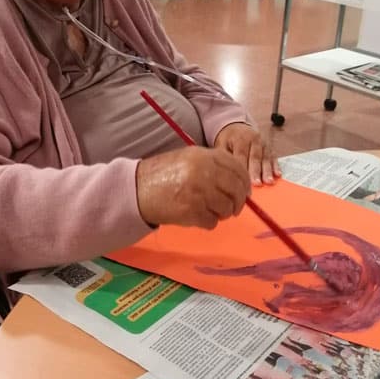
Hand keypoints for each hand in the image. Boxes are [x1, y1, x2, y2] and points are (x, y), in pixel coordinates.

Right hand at [136, 146, 250, 229]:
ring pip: (226, 208)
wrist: (135, 189)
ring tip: (208, 211)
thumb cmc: (161, 175)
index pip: (238, 168)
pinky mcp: (191, 211)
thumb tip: (239, 182)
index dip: (244, 182)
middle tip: (232, 208)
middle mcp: (204, 171)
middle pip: (236, 190)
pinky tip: (195, 216)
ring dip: (221, 214)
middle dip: (238, 202)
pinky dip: (207, 222)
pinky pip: (211, 222)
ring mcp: (199, 191)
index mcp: (204, 156)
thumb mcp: (187, 159)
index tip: (244, 192)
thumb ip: (212, 165)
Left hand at [213, 123, 280, 185]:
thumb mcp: (221, 144)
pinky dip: (276, 166)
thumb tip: (220, 170)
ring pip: (266, 158)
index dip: (242, 169)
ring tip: (268, 182)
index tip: (241, 182)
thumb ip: (223, 156)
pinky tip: (277, 175)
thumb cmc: (228, 139)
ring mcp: (263, 143)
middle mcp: (254, 140)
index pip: (241, 156)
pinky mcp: (269, 147)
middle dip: (256, 172)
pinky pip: (273, 157)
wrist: (237, 126)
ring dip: (267, 171)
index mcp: (240, 139)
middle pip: (255, 157)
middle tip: (257, 184)